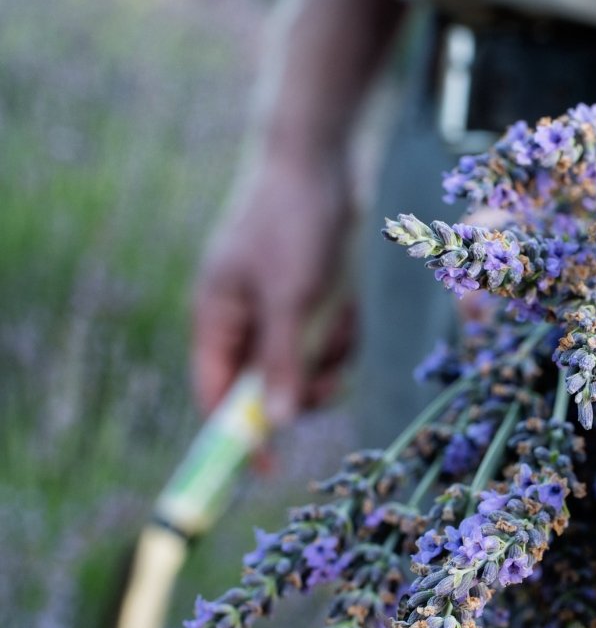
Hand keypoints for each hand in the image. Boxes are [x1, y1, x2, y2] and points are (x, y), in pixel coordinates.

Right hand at [191, 151, 356, 424]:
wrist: (323, 157)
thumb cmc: (294, 221)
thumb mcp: (291, 297)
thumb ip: (283, 361)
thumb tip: (279, 423)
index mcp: (217, 317)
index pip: (215, 394)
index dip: (235, 435)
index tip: (263, 470)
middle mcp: (243, 318)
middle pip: (265, 386)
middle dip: (301, 386)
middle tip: (330, 380)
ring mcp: (278, 308)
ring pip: (306, 365)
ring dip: (330, 355)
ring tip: (341, 315)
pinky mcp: (311, 298)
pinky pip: (329, 339)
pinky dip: (343, 330)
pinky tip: (348, 299)